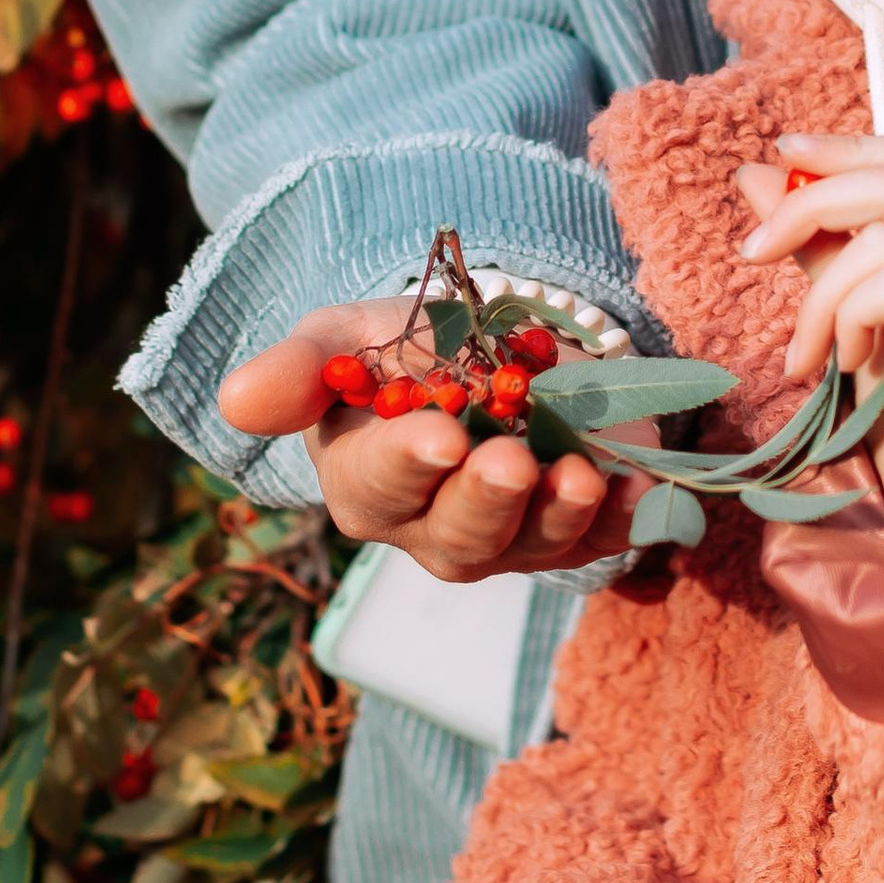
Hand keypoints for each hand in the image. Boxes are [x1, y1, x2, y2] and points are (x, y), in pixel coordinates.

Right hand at [218, 302, 621, 579]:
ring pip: (532, 545)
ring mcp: (510, 535)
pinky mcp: (574, 526)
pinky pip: (602, 537)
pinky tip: (646, 489)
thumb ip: (298, 368)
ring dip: (560, 514)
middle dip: (488, 500)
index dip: (410, 464)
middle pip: (460, 536)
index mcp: (366, 484)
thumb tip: (238, 399)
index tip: (441, 436)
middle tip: (511, 458)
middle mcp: (434, 527)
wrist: (485, 342)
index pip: (381, 486)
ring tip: (580, 474)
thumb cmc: (397, 349)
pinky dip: (626, 518)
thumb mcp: (343, 337)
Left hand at [736, 133, 883, 550]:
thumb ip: (818, 240)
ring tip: (806, 354)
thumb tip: (757, 174)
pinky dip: (847, 317)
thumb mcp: (854, 308)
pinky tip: (846, 366)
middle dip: (811, 206)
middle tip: (751, 250)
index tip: (782, 154)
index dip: (851, 147)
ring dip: (820, 294)